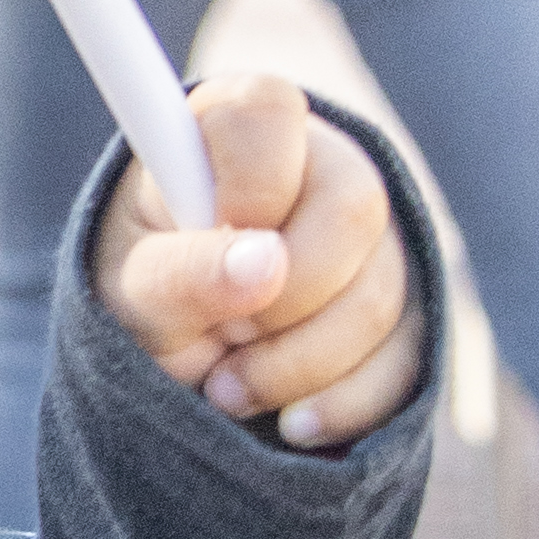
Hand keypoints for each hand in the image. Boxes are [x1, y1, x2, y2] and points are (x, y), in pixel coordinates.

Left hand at [94, 70, 423, 449]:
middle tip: (217, 338)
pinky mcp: (406, 307)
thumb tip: (265, 266)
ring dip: (300, 366)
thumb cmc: (146, 290)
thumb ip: (181, 271)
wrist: (178, 353)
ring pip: (381, 296)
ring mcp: (376, 236)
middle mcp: (324, 162)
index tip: (206, 238)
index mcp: (241, 123)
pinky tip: (290, 420)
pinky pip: (406, 360)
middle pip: (352, 210)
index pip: (269, 117)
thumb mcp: (132, 285)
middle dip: (282, 301)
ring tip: (227, 388)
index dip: (246, 191)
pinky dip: (343, 404)